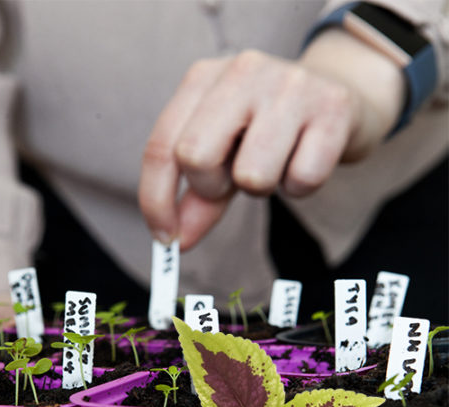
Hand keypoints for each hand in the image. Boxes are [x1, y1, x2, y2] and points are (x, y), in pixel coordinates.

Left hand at [139, 31, 404, 250]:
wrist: (344, 98)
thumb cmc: (269, 130)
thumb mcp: (223, 154)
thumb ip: (196, 197)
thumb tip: (175, 241)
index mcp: (202, 77)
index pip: (161, 147)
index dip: (156, 200)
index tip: (165, 237)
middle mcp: (242, 71)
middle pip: (195, 156)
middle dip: (211, 186)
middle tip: (233, 181)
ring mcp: (290, 84)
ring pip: (251, 175)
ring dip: (261, 187)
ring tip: (275, 162)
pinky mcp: (335, 107)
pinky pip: (301, 179)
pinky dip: (300, 186)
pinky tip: (305, 158)